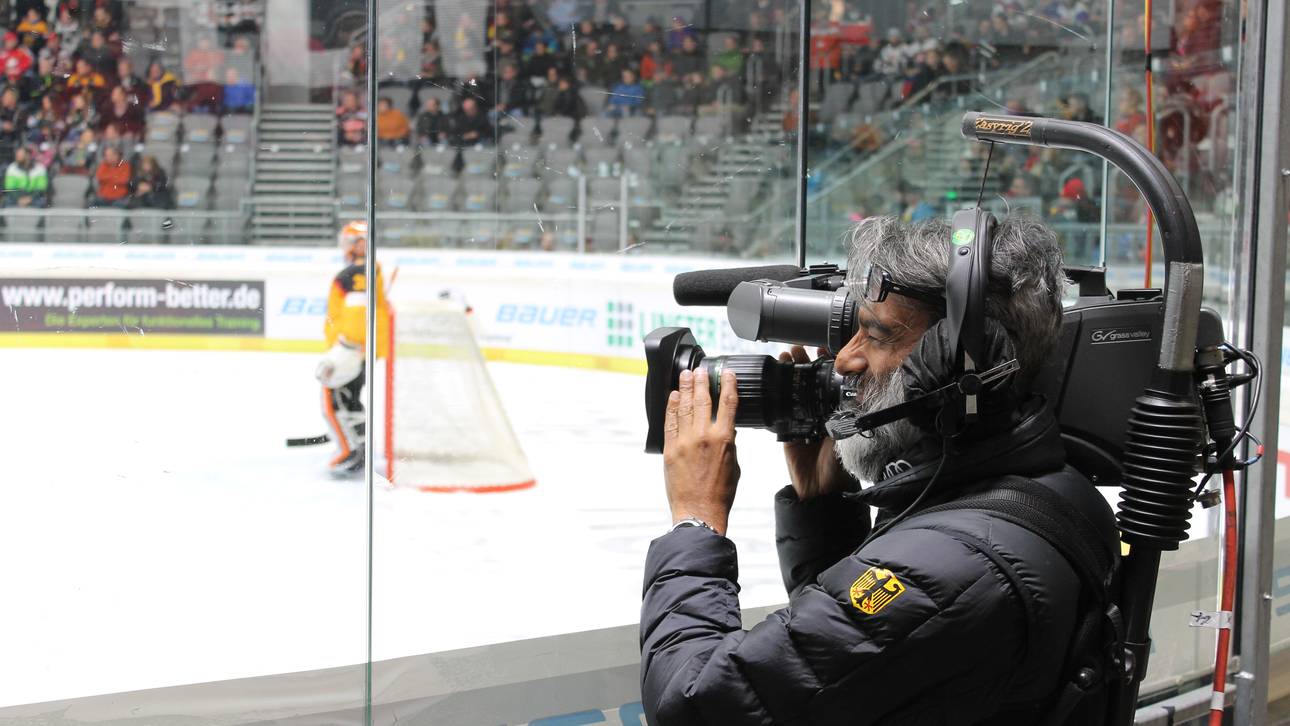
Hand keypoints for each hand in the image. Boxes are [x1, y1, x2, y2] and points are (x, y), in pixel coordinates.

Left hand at [663, 368, 739, 534]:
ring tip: (686, 376)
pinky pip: (670, 423)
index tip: (727, 374)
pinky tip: (674, 397)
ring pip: (685, 407)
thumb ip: (729, 444)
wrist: (699, 512)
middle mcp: (703, 436)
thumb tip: (726, 432)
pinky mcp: (670, 449)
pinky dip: (672, 407)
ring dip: (686, 388)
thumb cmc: (719, 494)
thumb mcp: (734, 465)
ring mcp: (684, 441)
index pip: (727, 403)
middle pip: (703, 400)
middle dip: (702, 381)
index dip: (728, 385)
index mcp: (724, 439)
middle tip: (700, 370)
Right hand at [780, 346, 856, 499]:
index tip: (821, 347)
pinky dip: (775, 394)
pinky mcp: (785, 430)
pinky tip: (773, 380)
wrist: (819, 490)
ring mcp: (799, 420)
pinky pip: (779, 409)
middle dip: (802, 362)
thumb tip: (851, 395)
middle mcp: (816, 413)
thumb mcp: (846, 438)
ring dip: (788, 372)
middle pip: (807, 381)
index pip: (828, 382)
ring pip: (792, 390)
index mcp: (833, 412)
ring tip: (785, 355)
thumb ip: (845, 419)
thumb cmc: (838, 467)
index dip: (824, 365)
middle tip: (798, 347)